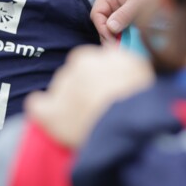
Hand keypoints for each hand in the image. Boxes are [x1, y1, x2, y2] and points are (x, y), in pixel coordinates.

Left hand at [25, 46, 153, 148]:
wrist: (133, 130)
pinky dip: (44, 112)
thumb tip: (123, 74)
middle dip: (84, 87)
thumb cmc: (147, 105)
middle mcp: (83, 63)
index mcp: (106, 55)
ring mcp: (64, 85)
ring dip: (68, 101)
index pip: (98, 62)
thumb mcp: (148, 77)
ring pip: (60, 88)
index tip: (111, 92)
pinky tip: (55, 121)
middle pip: (77, 73)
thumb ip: (130, 69)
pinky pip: (38, 105)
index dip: (104, 78)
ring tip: (85, 121)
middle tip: (99, 108)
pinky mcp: (50, 110)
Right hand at [91, 0, 157, 44]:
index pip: (97, 14)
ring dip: (117, 37)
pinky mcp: (126, 17)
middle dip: (109, 35)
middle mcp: (109, 1)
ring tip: (124, 48)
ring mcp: (117, 9)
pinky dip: (124, 36)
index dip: (102, 28)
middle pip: (103, 22)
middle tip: (118, 48)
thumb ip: (125, 14)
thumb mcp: (140, 1)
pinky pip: (121, 29)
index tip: (112, 39)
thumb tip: (111, 28)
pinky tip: (130, 43)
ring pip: (111, 27)